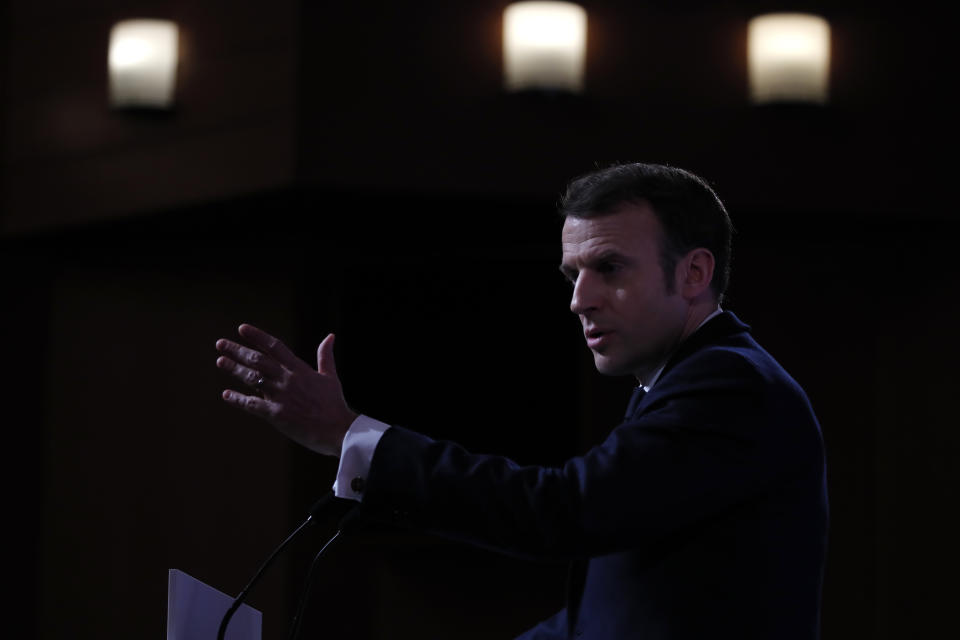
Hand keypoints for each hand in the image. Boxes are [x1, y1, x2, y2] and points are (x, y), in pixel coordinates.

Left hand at [215, 324, 357, 455]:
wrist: (338, 430)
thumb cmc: (334, 404)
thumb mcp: (330, 376)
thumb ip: (325, 356)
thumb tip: (330, 336)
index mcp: (300, 369)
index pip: (275, 347)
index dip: (257, 336)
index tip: (241, 328)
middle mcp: (288, 379)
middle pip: (258, 360)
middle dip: (238, 350)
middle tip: (220, 343)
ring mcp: (281, 396)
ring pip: (253, 378)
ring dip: (235, 369)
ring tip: (220, 361)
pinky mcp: (277, 414)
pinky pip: (253, 405)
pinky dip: (238, 400)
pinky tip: (226, 395)